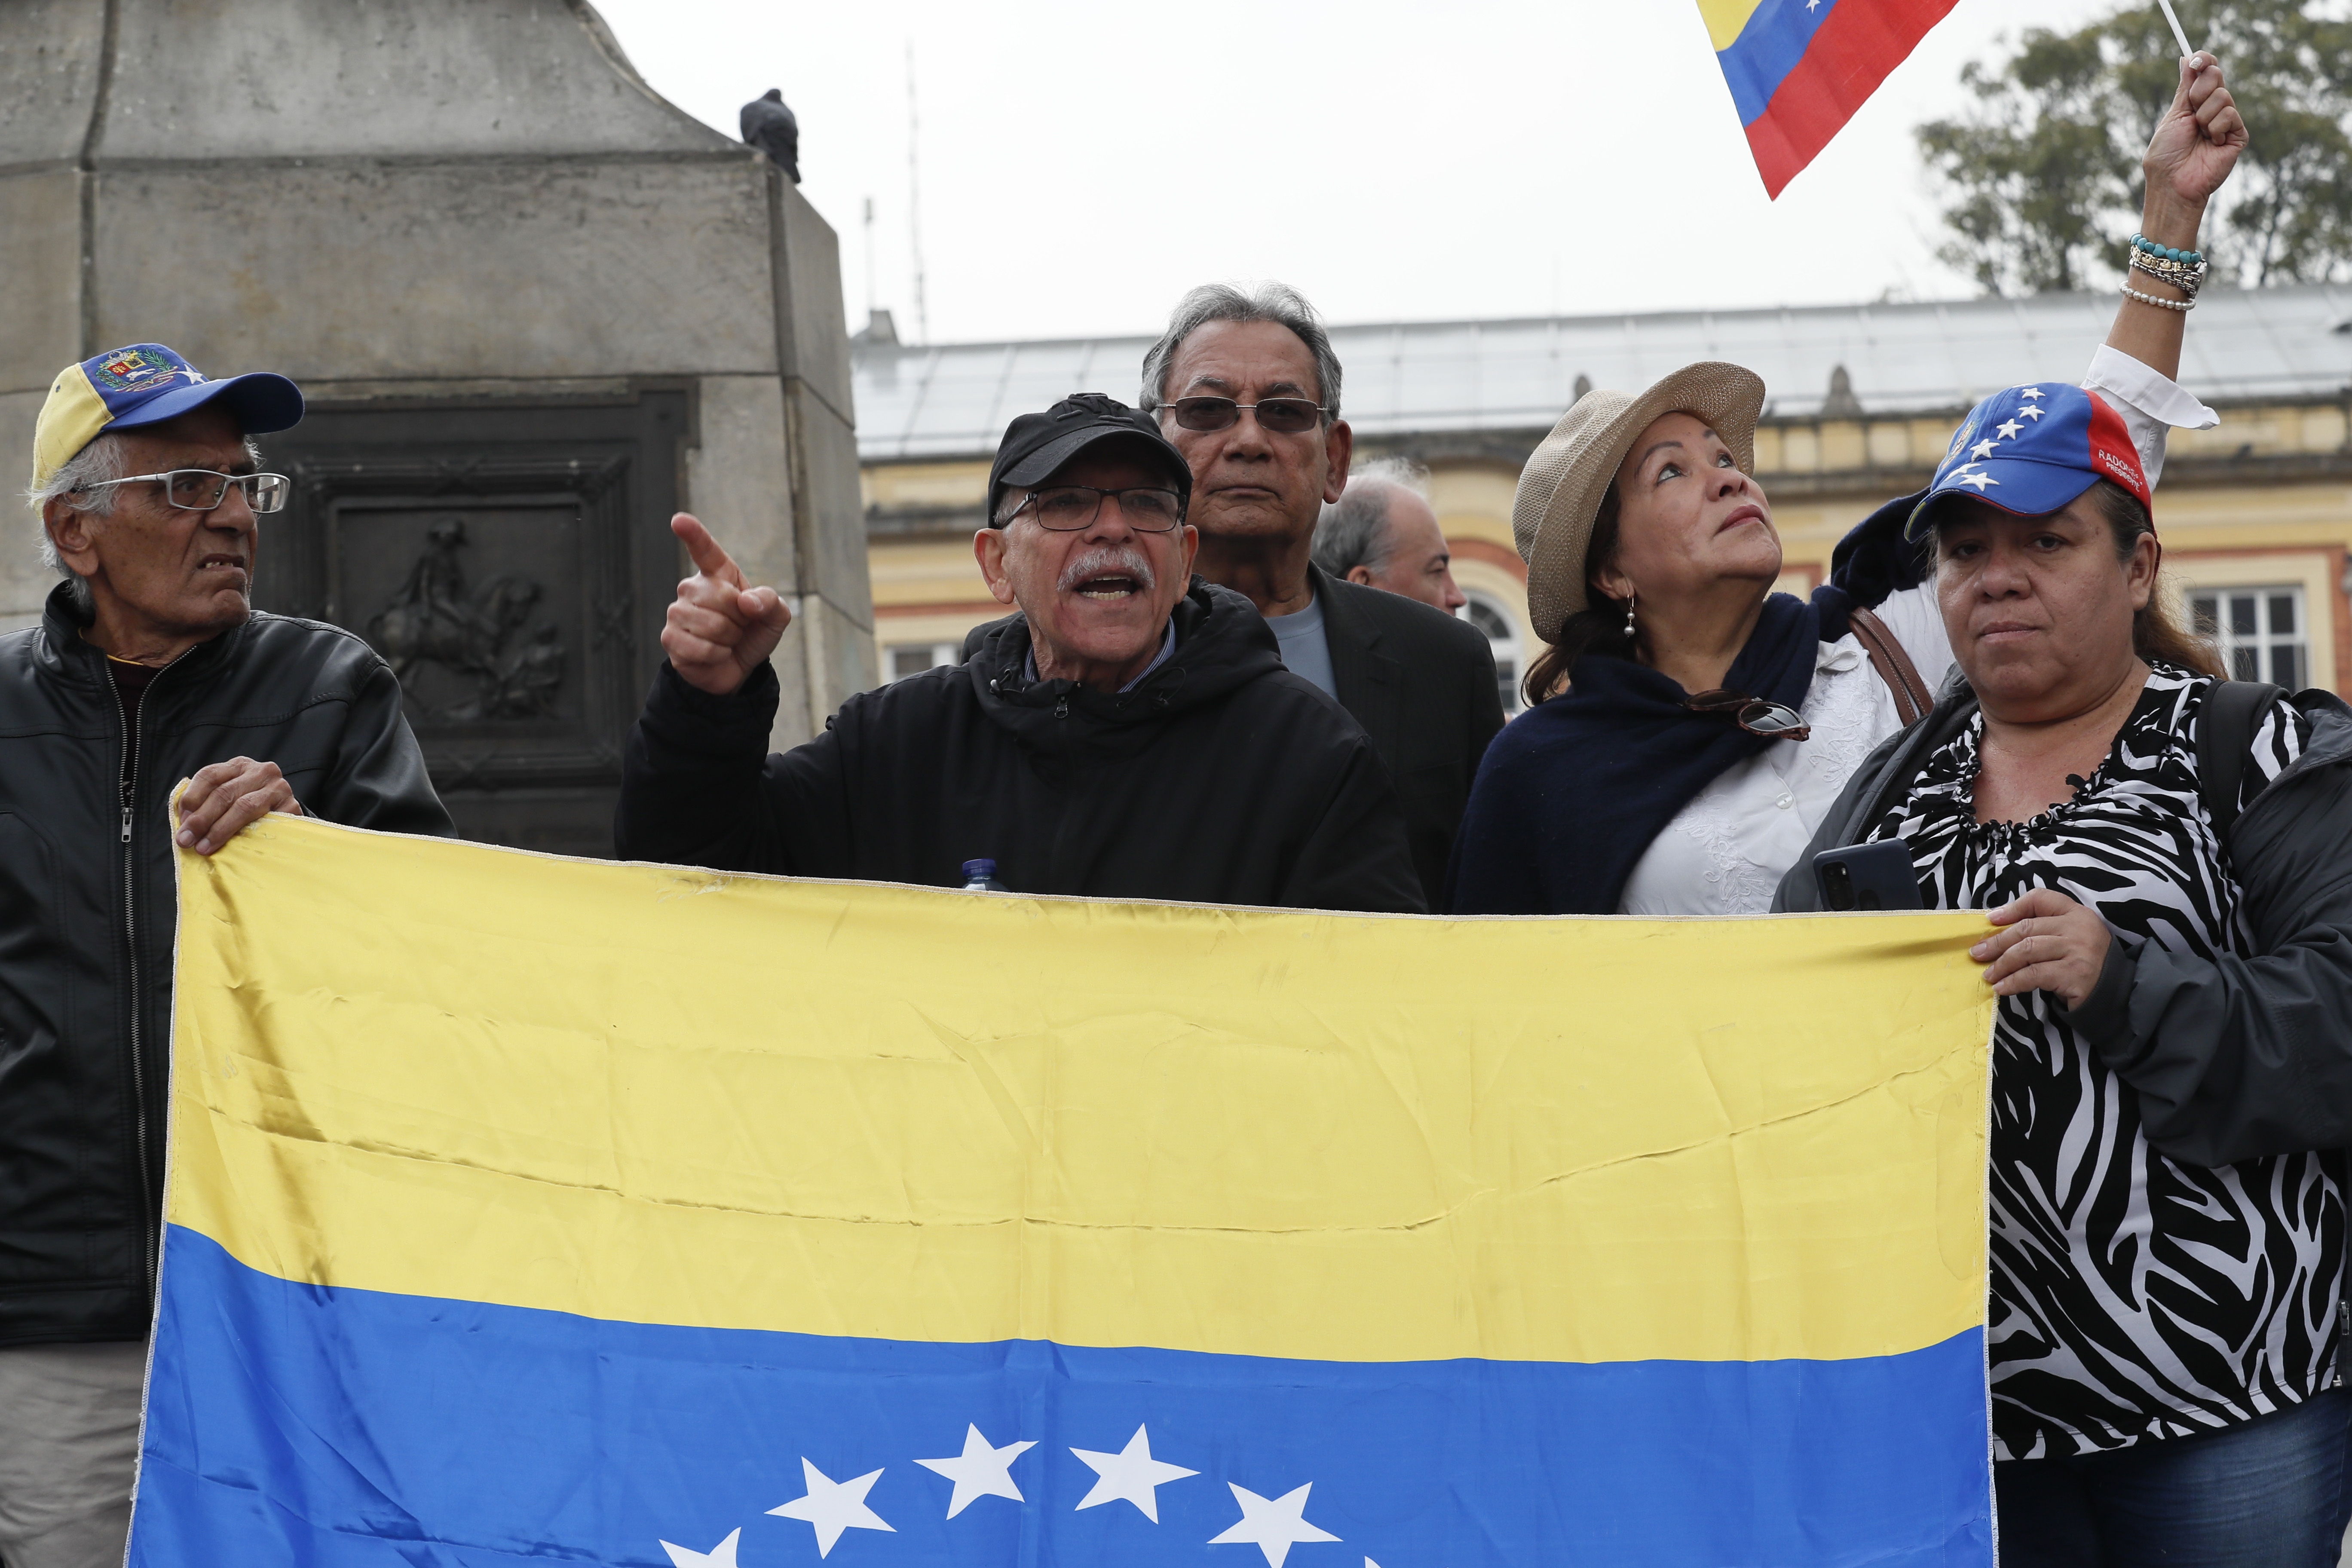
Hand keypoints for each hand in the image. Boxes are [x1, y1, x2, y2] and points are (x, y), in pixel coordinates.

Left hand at [176, 758, 300, 854]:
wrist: (285, 814)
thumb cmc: (249, 807)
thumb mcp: (227, 797)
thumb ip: (206, 804)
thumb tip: (184, 826)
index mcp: (239, 765)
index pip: (209, 775)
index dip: (192, 799)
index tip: (182, 821)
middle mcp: (261, 771)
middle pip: (224, 793)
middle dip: (201, 819)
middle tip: (186, 840)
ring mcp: (279, 788)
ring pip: (244, 806)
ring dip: (220, 829)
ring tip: (204, 847)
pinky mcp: (292, 807)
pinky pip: (267, 822)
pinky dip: (248, 836)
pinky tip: (235, 848)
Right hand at [660, 513, 792, 695]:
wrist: (738, 667)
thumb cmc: (754, 633)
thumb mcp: (775, 617)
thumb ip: (770, 602)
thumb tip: (747, 602)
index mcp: (718, 573)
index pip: (704, 549)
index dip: (693, 533)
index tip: (680, 520)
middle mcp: (692, 587)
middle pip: (720, 597)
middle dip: (739, 619)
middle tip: (738, 627)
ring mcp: (677, 611)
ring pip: (711, 624)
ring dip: (728, 639)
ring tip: (726, 640)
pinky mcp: (669, 637)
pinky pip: (698, 646)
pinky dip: (716, 655)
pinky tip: (715, 654)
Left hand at [1971, 888, 2111, 1008]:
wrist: (2116, 994)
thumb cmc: (2084, 963)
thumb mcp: (2069, 938)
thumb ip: (2043, 928)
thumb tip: (1997, 926)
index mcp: (2077, 913)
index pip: (2040, 898)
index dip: (2012, 908)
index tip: (1991, 920)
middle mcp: (2079, 928)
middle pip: (2027, 928)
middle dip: (1997, 942)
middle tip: (1978, 954)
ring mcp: (2078, 951)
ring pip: (2027, 951)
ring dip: (2002, 964)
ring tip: (1988, 974)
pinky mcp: (2074, 974)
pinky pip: (2033, 975)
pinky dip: (2013, 982)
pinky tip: (2002, 988)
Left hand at [2142, 53, 2245, 218]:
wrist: (2173, 183)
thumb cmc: (2166, 154)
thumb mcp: (2174, 115)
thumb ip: (2185, 87)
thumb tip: (2187, 58)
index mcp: (2195, 102)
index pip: (2207, 70)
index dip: (2204, 60)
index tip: (2196, 60)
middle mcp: (2213, 108)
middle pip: (2216, 76)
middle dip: (2199, 90)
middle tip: (2191, 110)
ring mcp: (2227, 121)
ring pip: (2223, 95)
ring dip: (2204, 115)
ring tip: (2199, 134)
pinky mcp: (2237, 134)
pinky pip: (2229, 115)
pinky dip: (2215, 128)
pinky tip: (2211, 144)